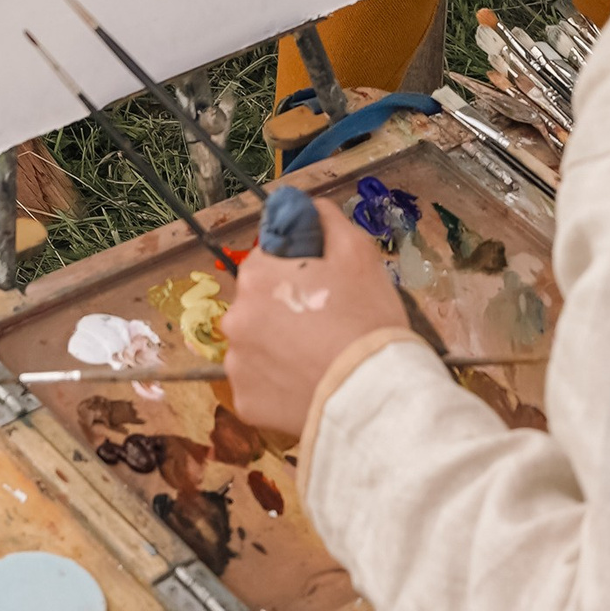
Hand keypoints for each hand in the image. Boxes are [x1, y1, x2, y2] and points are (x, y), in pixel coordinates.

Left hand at [223, 196, 412, 437]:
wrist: (373, 395)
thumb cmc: (366, 319)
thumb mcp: (358, 253)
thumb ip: (325, 221)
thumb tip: (306, 207)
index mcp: (256, 276)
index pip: (268, 261)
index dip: (297, 271)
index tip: (322, 286)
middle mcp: (235, 318)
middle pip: (259, 304)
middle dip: (285, 309)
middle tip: (326, 324)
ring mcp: (237, 365)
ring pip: (257, 346)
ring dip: (279, 348)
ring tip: (320, 358)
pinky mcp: (245, 403)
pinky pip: (260, 385)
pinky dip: (278, 384)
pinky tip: (309, 383)